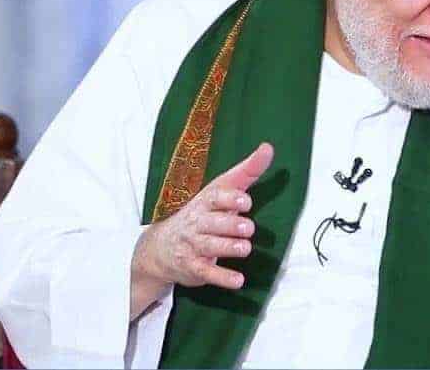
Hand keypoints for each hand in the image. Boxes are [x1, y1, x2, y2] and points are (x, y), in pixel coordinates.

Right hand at [131, 143, 273, 313]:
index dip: (230, 198)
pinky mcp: (194, 267)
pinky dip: (222, 277)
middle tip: (248, 228)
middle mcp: (197, 222)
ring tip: (245, 248)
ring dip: (228, 248)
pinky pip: (207, 273)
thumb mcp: (220, 190)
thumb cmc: (202, 214)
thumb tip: (268, 148)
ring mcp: (193, 245)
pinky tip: (238, 281)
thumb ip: (246, 172)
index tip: (246, 200)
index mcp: (204, 202)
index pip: (214, 197)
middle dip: (230, 225)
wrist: (161, 247)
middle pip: (212, 222)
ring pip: (210, 246)